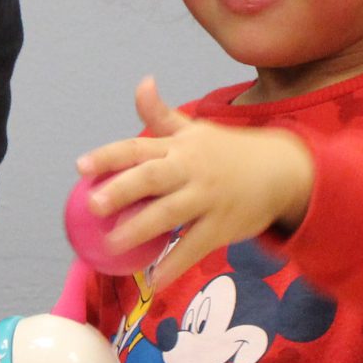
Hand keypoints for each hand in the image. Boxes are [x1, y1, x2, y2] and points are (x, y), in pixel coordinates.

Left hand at [77, 79, 315, 289]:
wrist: (281, 170)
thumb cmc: (226, 152)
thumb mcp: (195, 130)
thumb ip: (161, 114)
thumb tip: (142, 83)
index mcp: (180, 145)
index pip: (138, 147)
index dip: (108, 156)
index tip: (80, 167)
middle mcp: (191, 169)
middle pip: (153, 177)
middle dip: (122, 190)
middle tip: (93, 205)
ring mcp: (208, 198)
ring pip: (170, 214)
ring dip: (140, 230)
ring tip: (111, 245)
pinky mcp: (223, 226)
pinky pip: (194, 247)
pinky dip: (173, 264)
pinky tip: (152, 280)